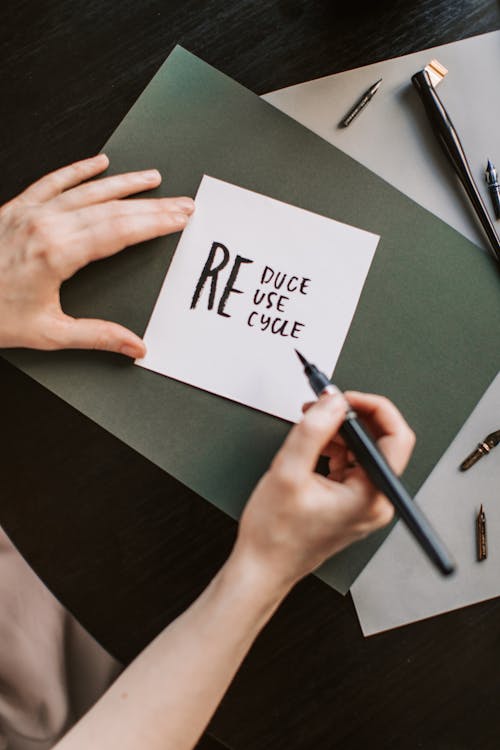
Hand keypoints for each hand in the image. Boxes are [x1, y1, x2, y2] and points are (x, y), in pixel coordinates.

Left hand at [0, 154, 193, 356]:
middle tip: (183, 203)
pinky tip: (99, 163)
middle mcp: (46, 225)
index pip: (120, 232)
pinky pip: (53, 181)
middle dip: (152, 206)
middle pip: (112, 209)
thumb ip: (97, 336)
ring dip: (125, 183)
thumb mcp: (48, 334)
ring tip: (153, 179)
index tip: (180, 218)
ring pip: (88, 191)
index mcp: (57, 254)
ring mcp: (31, 212)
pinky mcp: (17, 208)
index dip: (155, 224)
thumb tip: (136, 346)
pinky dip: (77, 170)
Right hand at [233, 391, 414, 594]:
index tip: (345, 398)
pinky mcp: (352, 504)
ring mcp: (366, 504)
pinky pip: (353, 465)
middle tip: (321, 407)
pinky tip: (312, 447)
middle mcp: (376, 502)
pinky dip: (335, 449)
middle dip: (349, 418)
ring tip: (310, 427)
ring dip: (339, 433)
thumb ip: (313, 431)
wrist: (262, 567)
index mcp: (371, 496)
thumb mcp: (288, 472)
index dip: (372, 407)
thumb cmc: (275, 535)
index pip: (396, 437)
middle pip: (380, 441)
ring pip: (364, 451)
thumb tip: (333, 403)